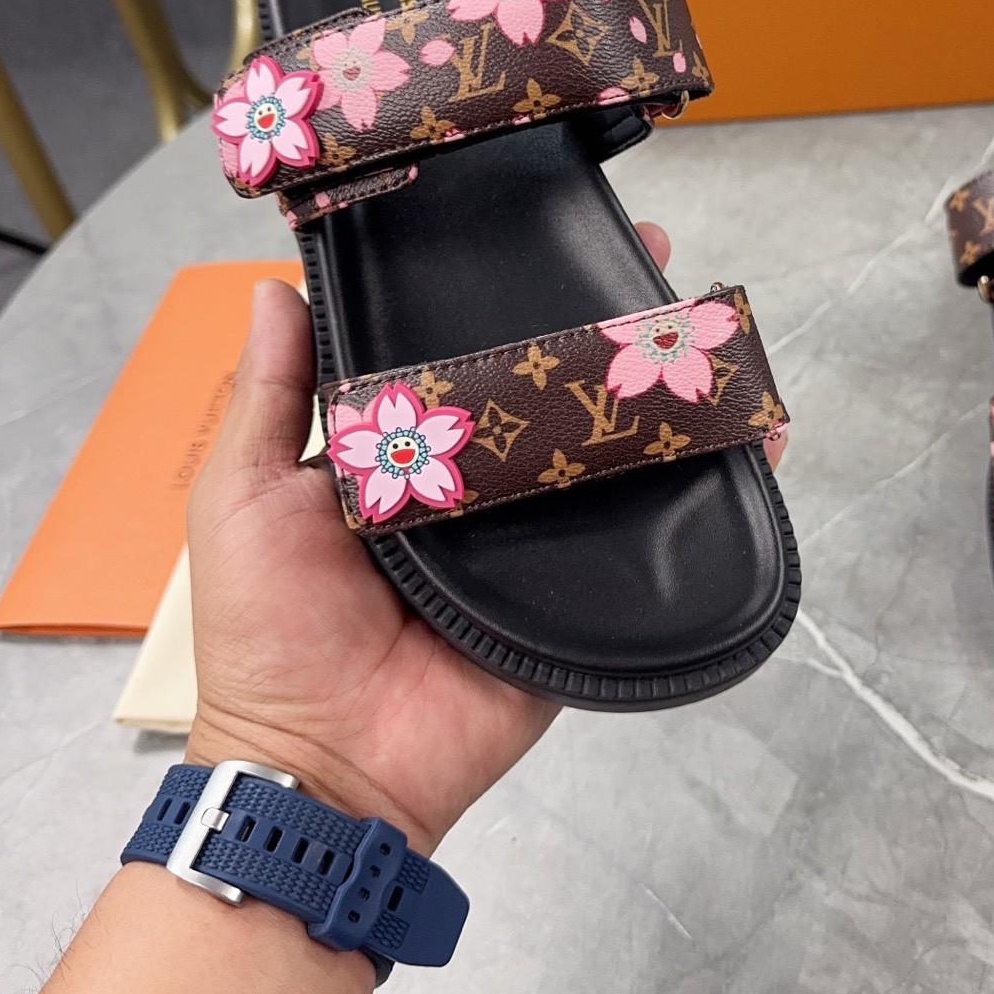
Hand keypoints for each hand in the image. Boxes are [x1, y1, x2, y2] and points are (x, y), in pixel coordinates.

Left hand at [184, 223, 786, 854]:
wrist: (327, 764)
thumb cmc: (268, 630)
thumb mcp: (243, 496)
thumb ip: (270, 397)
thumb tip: (272, 286)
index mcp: (397, 453)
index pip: (458, 357)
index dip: (498, 298)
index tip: (536, 229)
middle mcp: (473, 487)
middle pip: (544, 393)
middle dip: (594, 327)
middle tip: (646, 257)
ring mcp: (533, 539)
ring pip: (602, 451)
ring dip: (655, 392)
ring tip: (703, 326)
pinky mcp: (578, 594)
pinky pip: (647, 536)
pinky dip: (703, 487)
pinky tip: (750, 433)